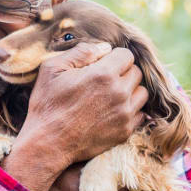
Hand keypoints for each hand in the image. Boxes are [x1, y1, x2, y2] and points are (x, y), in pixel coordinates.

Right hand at [0, 42, 147, 190]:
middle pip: (136, 73)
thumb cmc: (47, 104)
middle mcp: (119, 93)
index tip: (102, 65)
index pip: (127, 55)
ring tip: (111, 96)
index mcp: (103, 74)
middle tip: (105, 80)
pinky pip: (140, 114)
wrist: (47, 143)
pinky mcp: (125, 132)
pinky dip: (130, 111)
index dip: (114, 57)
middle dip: (123, 72)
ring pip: (142, 93)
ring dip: (130, 91)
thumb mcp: (53, 68)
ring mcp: (124, 114)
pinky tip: (113, 111)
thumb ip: (81, 51)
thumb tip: (105, 48)